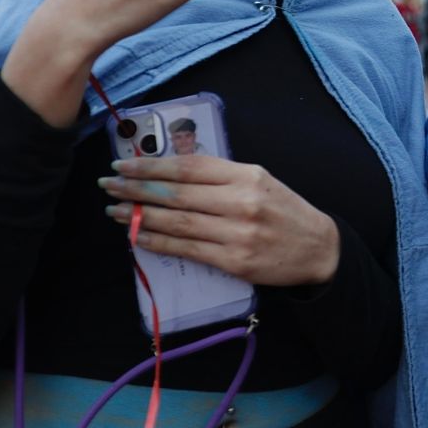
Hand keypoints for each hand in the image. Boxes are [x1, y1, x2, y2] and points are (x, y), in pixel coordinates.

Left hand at [102, 155, 340, 286]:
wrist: (319, 248)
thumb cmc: (284, 211)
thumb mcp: (259, 181)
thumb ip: (220, 177)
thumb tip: (170, 174)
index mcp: (247, 175)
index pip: (189, 167)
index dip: (152, 166)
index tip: (124, 165)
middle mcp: (241, 202)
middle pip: (177, 194)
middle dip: (137, 189)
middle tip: (108, 185)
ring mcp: (237, 234)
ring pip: (177, 223)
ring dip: (141, 217)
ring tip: (115, 211)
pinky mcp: (234, 261)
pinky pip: (187, 250)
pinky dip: (158, 243)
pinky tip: (138, 237)